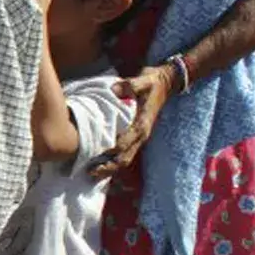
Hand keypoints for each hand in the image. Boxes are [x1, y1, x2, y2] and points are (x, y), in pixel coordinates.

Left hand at [102, 63, 175, 177]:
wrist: (165, 84)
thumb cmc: (152, 82)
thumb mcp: (143, 80)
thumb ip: (130, 85)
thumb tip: (115, 89)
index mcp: (142, 125)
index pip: (125, 143)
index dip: (110, 151)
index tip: (93, 155)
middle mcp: (141, 135)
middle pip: (124, 158)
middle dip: (108, 168)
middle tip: (89, 172)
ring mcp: (139, 137)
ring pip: (125, 159)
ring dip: (109, 168)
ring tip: (91, 173)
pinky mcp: (135, 135)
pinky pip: (125, 153)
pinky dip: (113, 161)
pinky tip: (99, 164)